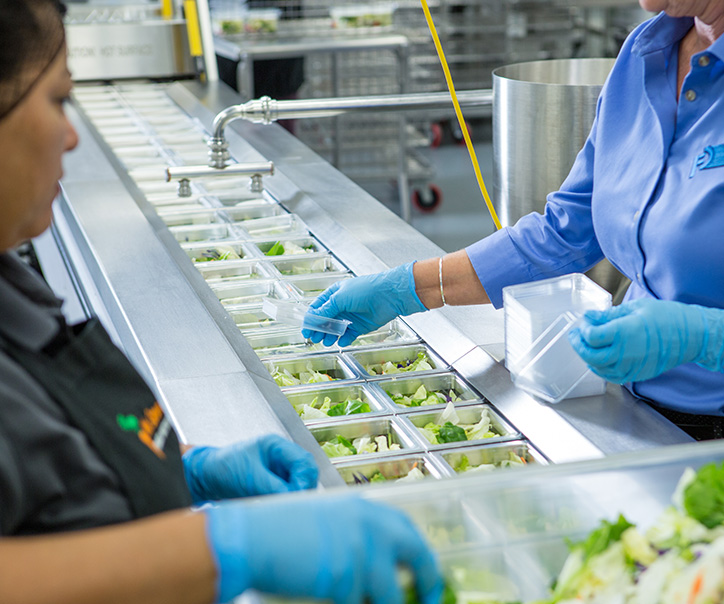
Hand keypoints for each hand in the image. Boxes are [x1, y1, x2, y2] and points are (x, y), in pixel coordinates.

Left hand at [183, 434, 317, 503]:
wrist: (205, 478)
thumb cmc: (223, 469)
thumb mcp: (249, 477)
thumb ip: (273, 487)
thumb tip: (292, 499)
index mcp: (277, 446)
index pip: (304, 461)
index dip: (304, 480)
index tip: (297, 496)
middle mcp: (282, 458)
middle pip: (307, 474)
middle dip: (302, 490)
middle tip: (292, 505)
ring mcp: (280, 472)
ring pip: (300, 486)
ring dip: (294, 498)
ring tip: (281, 508)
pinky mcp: (275, 485)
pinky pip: (289, 495)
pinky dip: (287, 503)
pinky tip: (277, 509)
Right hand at [204, 495, 442, 603]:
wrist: (251, 537)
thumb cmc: (279, 531)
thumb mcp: (326, 521)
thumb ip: (356, 536)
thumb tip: (379, 566)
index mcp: (364, 508)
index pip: (407, 531)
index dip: (421, 555)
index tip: (426, 576)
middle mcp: (369, 525)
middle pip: (419, 557)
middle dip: (429, 584)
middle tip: (429, 603)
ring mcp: (359, 551)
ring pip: (391, 594)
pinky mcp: (345, 577)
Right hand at [302, 262, 426, 346]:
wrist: (389, 295)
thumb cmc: (365, 290)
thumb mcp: (340, 298)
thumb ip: (326, 310)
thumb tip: (313, 319)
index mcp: (335, 294)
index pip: (318, 308)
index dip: (311, 319)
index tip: (306, 330)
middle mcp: (342, 305)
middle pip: (326, 320)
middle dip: (319, 330)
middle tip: (314, 339)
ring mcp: (351, 316)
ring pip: (336, 329)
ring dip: (330, 335)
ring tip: (326, 342)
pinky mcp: (360, 326)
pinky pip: (349, 334)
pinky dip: (344, 339)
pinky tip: (341, 341)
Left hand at [568, 298, 723, 383]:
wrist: (691, 335)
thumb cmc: (666, 318)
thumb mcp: (635, 308)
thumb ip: (608, 315)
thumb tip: (589, 317)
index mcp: (624, 332)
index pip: (591, 336)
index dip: (583, 329)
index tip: (584, 322)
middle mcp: (625, 352)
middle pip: (590, 355)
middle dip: (578, 345)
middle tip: (575, 336)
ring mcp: (631, 366)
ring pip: (598, 368)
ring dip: (588, 357)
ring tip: (586, 346)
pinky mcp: (636, 374)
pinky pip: (611, 376)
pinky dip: (600, 369)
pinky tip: (598, 359)